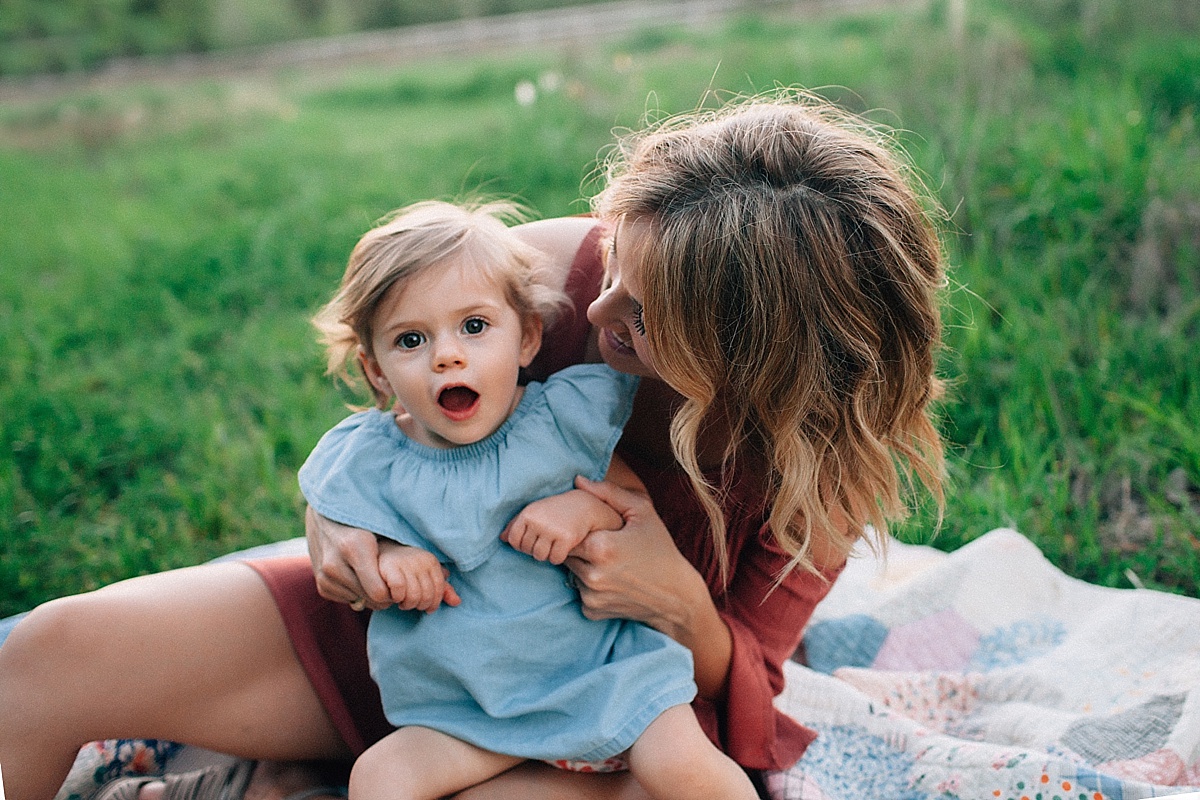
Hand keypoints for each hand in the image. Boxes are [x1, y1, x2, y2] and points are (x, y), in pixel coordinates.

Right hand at [305, 506, 390, 609]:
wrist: (327, 515)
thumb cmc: (364, 520)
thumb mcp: (383, 529)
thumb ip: (395, 556)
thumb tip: (406, 588)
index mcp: (354, 548)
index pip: (378, 592)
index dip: (393, 591)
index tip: (398, 581)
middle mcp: (334, 564)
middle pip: (369, 599)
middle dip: (383, 594)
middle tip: (389, 579)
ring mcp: (324, 576)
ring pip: (359, 601)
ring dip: (369, 593)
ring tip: (373, 573)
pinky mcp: (321, 585)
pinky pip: (347, 600)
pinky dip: (356, 592)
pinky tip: (359, 575)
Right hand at [378, 545, 461, 612]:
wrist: (380, 553)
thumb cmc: (406, 569)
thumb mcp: (426, 576)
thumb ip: (442, 589)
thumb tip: (457, 602)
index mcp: (431, 561)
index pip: (440, 589)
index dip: (434, 603)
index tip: (427, 609)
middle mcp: (420, 560)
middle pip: (427, 595)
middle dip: (419, 605)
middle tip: (411, 604)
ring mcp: (405, 562)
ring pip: (414, 595)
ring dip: (407, 604)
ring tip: (402, 602)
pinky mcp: (390, 566)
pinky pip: (399, 589)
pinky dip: (397, 597)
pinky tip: (393, 597)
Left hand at [501, 489, 622, 564]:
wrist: (588, 504)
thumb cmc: (560, 508)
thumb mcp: (538, 510)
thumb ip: (517, 523)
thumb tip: (501, 538)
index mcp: (529, 512)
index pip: (514, 540)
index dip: (524, 544)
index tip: (537, 539)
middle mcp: (538, 521)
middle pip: (527, 550)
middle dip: (537, 548)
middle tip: (550, 540)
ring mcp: (552, 530)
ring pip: (540, 556)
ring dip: (549, 554)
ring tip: (557, 543)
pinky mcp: (567, 539)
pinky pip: (555, 559)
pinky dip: (561, 557)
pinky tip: (567, 547)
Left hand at [562, 477, 704, 633]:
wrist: (676, 596)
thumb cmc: (661, 549)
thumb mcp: (642, 513)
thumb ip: (609, 493)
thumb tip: (578, 480)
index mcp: (600, 547)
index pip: (567, 532)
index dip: (578, 528)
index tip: (594, 529)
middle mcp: (592, 574)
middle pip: (566, 553)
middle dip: (579, 547)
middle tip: (603, 546)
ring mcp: (591, 595)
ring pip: (571, 572)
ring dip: (583, 566)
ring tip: (610, 563)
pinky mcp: (592, 611)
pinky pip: (579, 592)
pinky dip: (590, 587)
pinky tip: (612, 582)